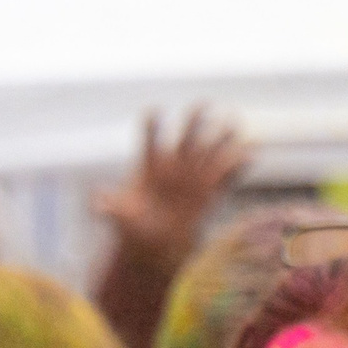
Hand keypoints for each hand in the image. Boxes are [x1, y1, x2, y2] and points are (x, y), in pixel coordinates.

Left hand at [93, 108, 250, 259]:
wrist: (152, 244)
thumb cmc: (132, 228)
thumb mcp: (119, 218)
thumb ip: (109, 208)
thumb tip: (96, 201)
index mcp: (149, 167)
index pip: (150, 139)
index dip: (151, 124)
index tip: (154, 111)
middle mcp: (173, 168)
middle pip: (184, 137)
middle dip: (195, 119)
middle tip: (206, 103)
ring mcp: (192, 179)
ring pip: (208, 152)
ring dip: (222, 137)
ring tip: (235, 122)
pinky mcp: (208, 194)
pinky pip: (224, 177)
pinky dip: (237, 167)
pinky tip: (250, 156)